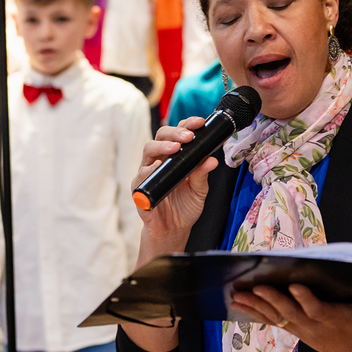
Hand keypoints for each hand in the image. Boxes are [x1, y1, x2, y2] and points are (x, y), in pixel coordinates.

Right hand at [133, 118, 218, 245]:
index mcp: (175, 157)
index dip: (187, 125)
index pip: (179, 134)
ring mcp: (148, 171)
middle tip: (188, 136)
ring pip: (149, 149)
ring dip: (162, 146)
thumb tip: (212, 160)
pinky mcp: (140, 186)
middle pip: (161, 136)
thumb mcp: (199, 191)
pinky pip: (141, 174)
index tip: (200, 122)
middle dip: (174, 132)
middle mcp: (159, 160)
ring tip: (175, 148)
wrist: (172, 229)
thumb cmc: (184, 207)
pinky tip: (156, 167)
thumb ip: (203, 175)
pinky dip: (149, 169)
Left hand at [230, 283, 351, 351]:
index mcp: (332, 317)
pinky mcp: (289, 327)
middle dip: (272, 300)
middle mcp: (311, 323)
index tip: (295, 286)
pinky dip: (252, 311)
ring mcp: (298, 326)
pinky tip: (236, 302)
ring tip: (237, 294)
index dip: (305, 299)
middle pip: (289, 312)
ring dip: (255, 305)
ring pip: (274, 315)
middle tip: (256, 286)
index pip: (317, 309)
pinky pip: (268, 319)